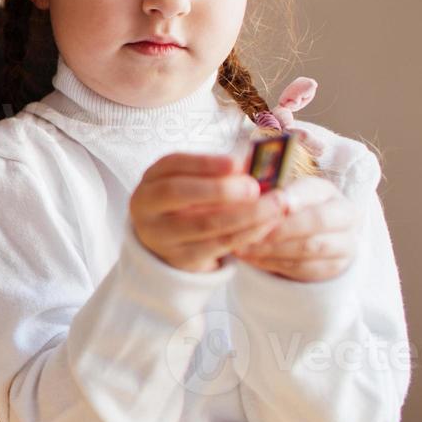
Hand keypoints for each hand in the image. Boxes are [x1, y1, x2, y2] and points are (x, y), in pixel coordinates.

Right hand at [131, 153, 283, 272]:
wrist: (167, 240)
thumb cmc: (187, 202)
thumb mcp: (194, 182)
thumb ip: (221, 171)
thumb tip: (258, 162)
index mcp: (151, 179)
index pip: (172, 165)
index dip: (205, 162)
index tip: (238, 163)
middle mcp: (147, 206)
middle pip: (178, 193)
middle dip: (221, 189)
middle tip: (255, 188)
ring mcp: (160, 235)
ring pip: (204, 224)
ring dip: (245, 214)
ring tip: (274, 205)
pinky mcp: (181, 258)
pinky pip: (218, 245)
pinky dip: (246, 233)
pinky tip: (267, 224)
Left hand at [234, 176, 359, 282]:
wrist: (307, 237)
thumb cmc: (283, 209)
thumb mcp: (277, 191)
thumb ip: (263, 182)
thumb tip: (240, 167)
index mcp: (327, 191)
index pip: (312, 190)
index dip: (290, 197)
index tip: (267, 204)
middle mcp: (343, 215)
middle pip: (318, 220)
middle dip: (282, 228)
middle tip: (251, 232)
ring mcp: (342, 243)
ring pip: (310, 247)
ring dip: (273, 248)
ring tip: (243, 247)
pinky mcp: (332, 268)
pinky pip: (303, 268)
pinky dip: (274, 263)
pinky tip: (251, 259)